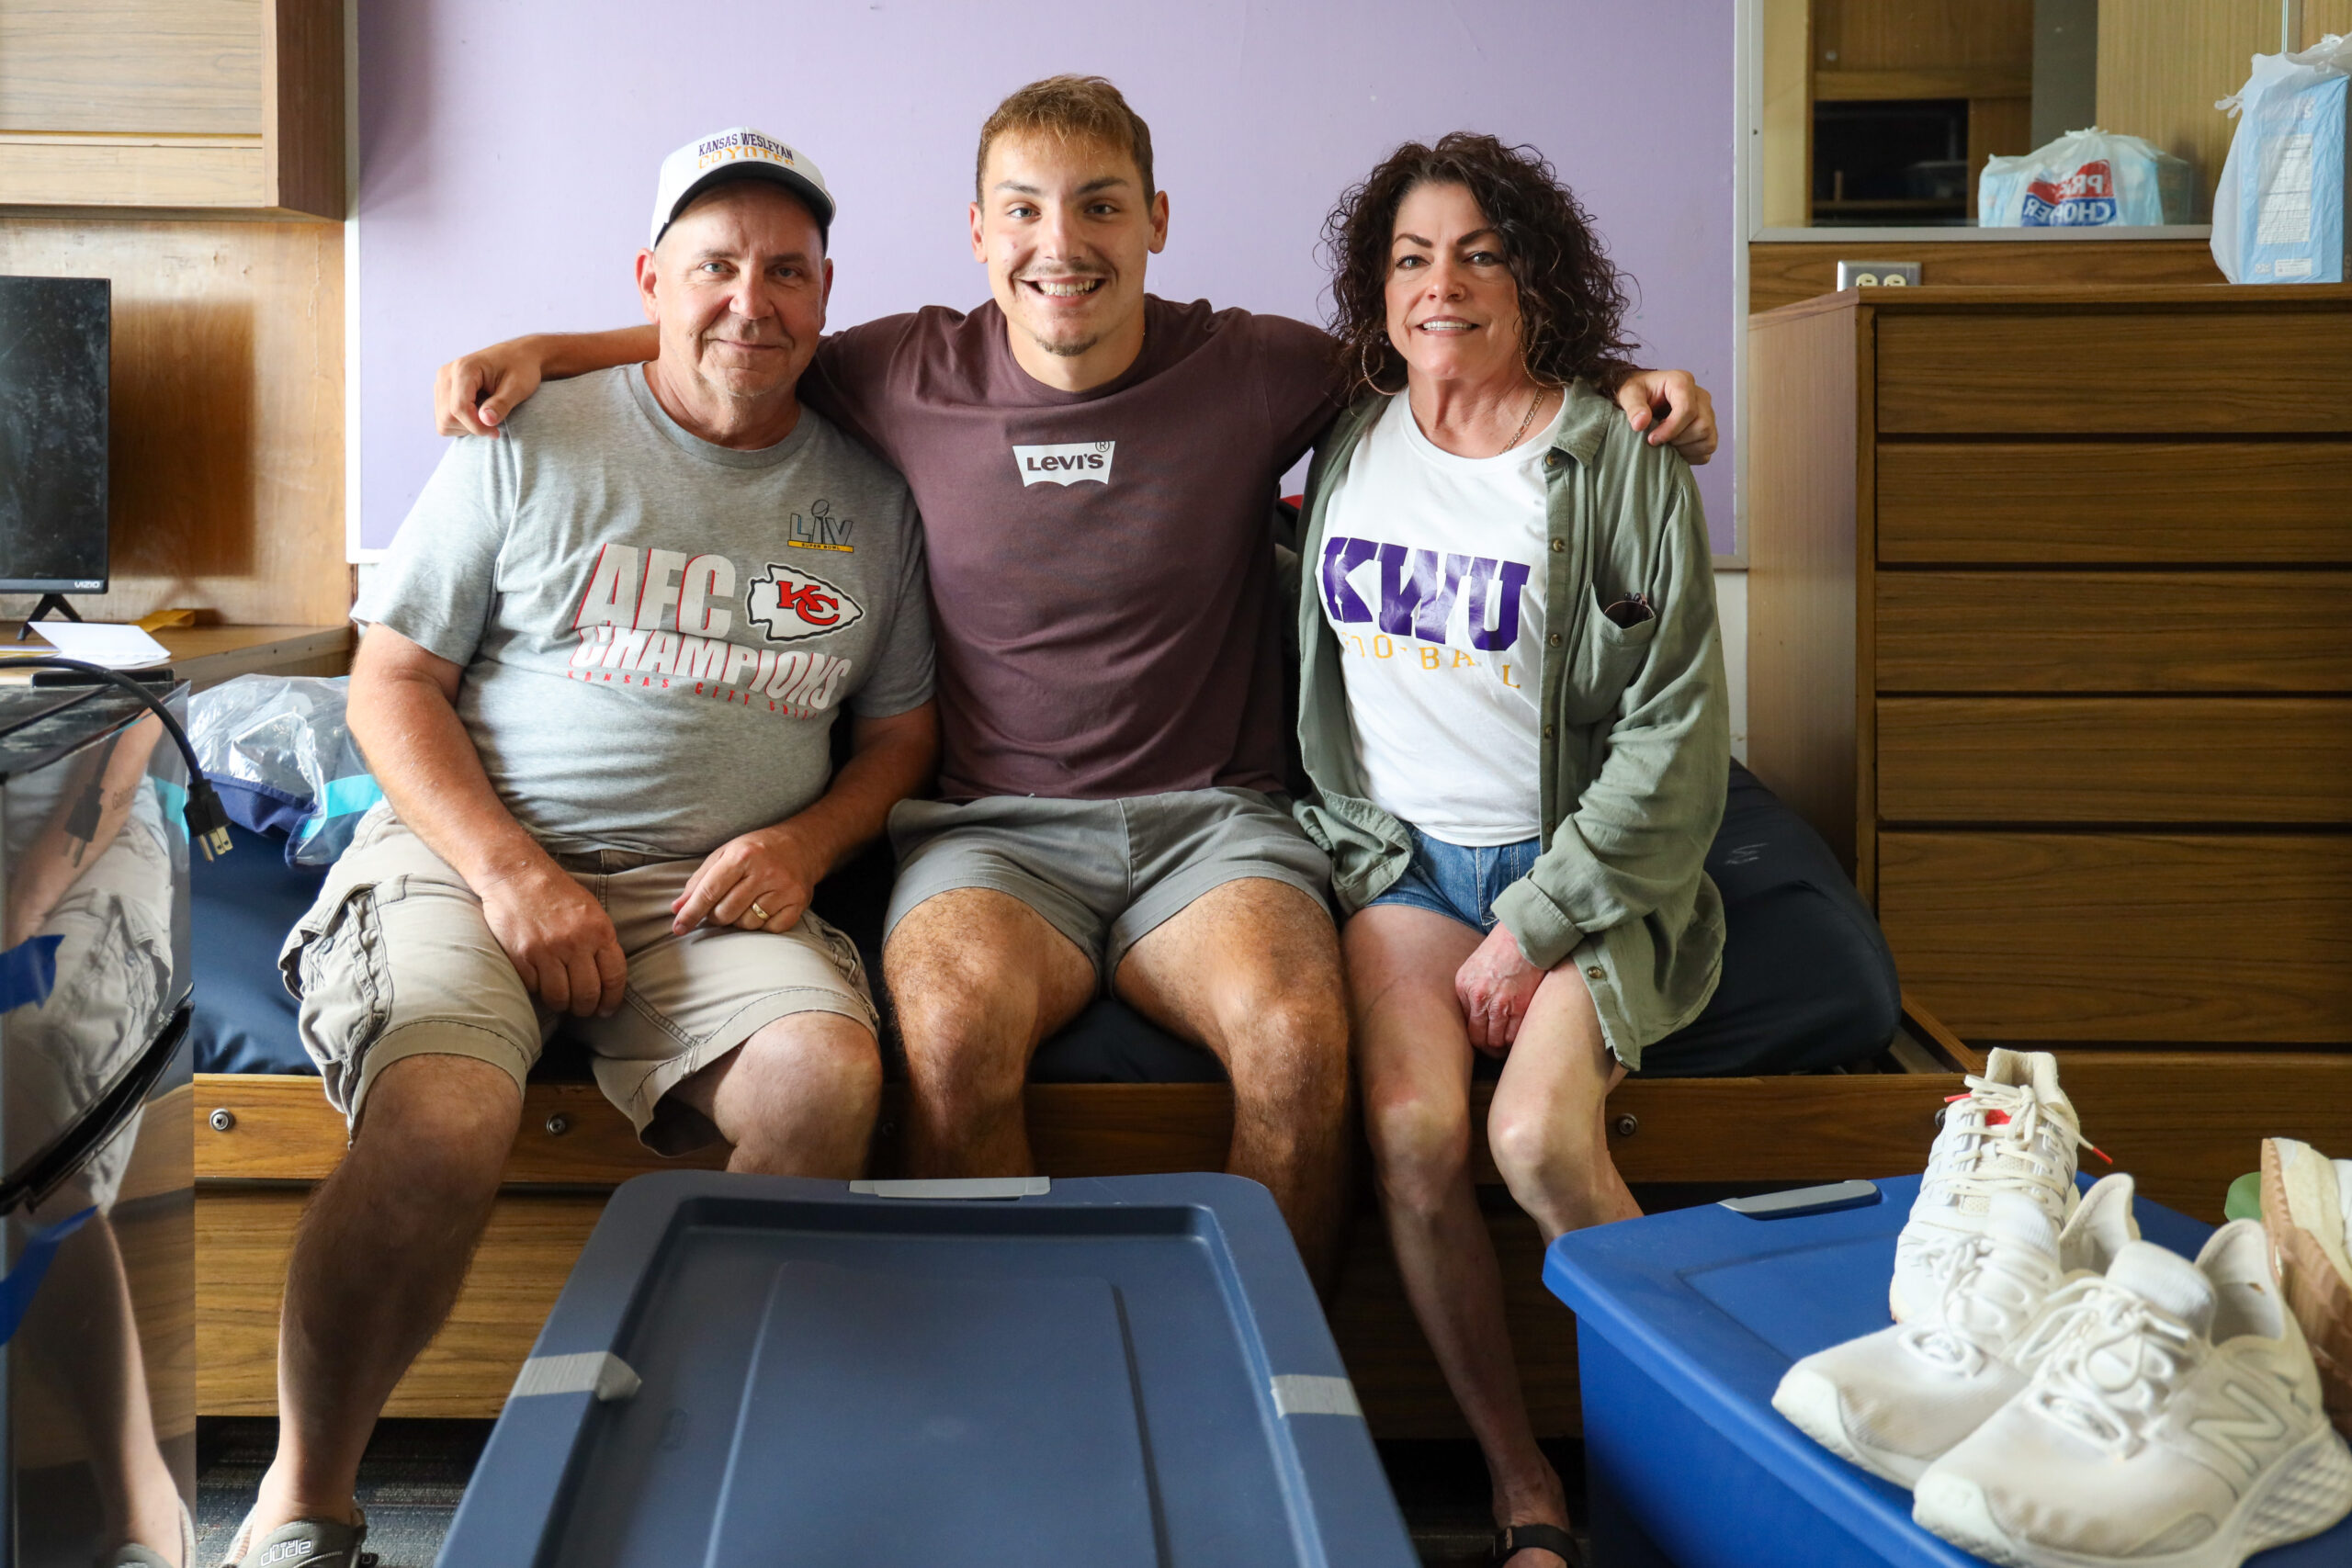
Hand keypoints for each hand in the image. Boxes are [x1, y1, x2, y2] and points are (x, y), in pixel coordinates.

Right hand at [435, 338, 544, 436]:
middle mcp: (447, 374)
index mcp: (463, 368)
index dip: (476, 426)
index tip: (496, 432)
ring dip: (466, 427)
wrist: (517, 356)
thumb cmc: (520, 368)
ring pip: (443, 420)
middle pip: (447, 416)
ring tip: (486, 415)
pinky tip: (477, 414)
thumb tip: (486, 421)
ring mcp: (442, 383)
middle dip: (471, 427)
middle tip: (494, 426)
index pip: (459, 408)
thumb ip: (501, 404)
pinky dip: (460, 424)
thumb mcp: (517, 387)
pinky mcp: (442, 391)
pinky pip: (444, 419)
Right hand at [477, 861, 625, 1016]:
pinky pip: (534, 988)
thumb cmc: (557, 893)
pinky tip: (540, 982)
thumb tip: (608, 978)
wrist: (517, 875)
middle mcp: (575, 942)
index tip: (607, 1009)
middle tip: (583, 1009)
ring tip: (561, 1000)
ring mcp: (547, 950)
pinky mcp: (521, 955)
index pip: (614, 977)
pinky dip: (537, 990)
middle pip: (587, 994)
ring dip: (562, 1004)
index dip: (612, 1000)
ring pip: (559, 997)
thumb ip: (601, 942)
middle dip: (586, 1008)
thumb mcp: (591, 911)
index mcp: (599, 931)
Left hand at [670, 823, 827, 935]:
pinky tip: (762, 908)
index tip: (678, 928)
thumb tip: (677, 908)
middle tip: (719, 908)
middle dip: (715, 917)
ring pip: (746, 924)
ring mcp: (784, 889)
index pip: (709, 891)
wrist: (803, 845)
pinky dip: (761, 925)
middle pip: (726, 912)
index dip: (691, 912)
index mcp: (743, 855)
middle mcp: (765, 872)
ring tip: (744, 904)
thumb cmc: (757, 849)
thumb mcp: (725, 853)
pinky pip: (769, 929)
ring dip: (738, 920)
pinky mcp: (798, 902)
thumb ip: (699, 880)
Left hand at [1456, 924, 1547, 1053]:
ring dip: (1501, 1047)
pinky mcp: (1521, 1006)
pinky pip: (1515, 1035)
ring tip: (1506, 1047)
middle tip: (1494, 1050)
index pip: (1466, 1026)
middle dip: (1487, 1048)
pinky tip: (1518, 1038)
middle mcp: (1480, 997)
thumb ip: (1470, 993)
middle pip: (1480, 1038)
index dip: (1475, 1037)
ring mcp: (1501, 1003)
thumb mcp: (1473, 967)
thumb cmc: (1500, 949)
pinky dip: (1516, 1041)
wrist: (1523, 936)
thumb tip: (1473, 1017)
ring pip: (1498, 1041)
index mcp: (1464, 986)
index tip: (1483, 1040)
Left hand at [1615, 369, 1717, 464]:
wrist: (1644, 398)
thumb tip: (1640, 424)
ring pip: (1707, 438)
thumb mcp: (1629, 395)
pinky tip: (1676, 447)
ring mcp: (1708, 412)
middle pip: (1702, 426)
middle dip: (1677, 439)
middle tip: (1657, 440)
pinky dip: (1692, 453)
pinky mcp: (1710, 428)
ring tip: (1666, 442)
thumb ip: (1634, 407)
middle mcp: (1701, 396)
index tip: (1651, 439)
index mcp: (1683, 382)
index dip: (1670, 429)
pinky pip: (1708, 447)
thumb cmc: (1638, 393)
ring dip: (1684, 447)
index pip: (1688, 409)